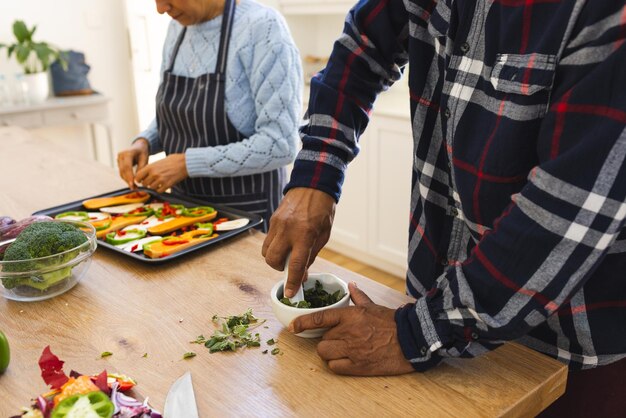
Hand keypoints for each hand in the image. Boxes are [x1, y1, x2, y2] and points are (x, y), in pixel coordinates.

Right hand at [117, 139, 149, 188]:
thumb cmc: (143, 152)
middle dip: (128, 180)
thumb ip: (141, 168)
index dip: (129, 176)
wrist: (138, 146)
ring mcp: (118, 159)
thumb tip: (138, 179)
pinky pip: (121, 172)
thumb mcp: (144, 158)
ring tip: (134, 187)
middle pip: (123, 170)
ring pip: (121, 172)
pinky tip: (131, 183)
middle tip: (134, 188)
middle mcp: (121, 156)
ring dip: (127, 180)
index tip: (132, 184)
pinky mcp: (118, 163)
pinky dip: (126, 178)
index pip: (127, 167)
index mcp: (127, 153)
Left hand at [134, 154, 187, 192]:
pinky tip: (163, 185)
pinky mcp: (167, 185)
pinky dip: (160, 189)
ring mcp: (160, 180)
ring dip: (154, 187)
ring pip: (151, 188)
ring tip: (158, 183)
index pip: (138, 176)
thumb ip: (151, 168)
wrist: (184, 163)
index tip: (141, 180)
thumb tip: (144, 174)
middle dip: (147, 184)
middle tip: (151, 182)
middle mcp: (154, 174)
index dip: (138, 179)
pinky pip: (159, 191)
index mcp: (150, 167)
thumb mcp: (158, 162)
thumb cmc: (172, 160)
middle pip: (144, 184)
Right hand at [262, 188, 335, 297]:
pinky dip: (273, 246)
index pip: (296, 264)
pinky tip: (284, 242)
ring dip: (274, 258)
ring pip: (266, 252)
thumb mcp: (324, 234)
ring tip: (286, 253)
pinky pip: (267, 240)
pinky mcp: (272, 220)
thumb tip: (302, 273)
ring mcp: (277, 224)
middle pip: (273, 260)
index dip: (292, 281)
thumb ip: (311, 254)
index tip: (290, 294)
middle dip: (280, 269)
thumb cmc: (323, 210)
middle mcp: (288, 230)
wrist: (313, 185)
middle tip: (290, 266)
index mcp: (305, 235)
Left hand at [290, 282, 413, 375]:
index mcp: (350, 316)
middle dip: (327, 339)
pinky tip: (346, 360)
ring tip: (341, 350)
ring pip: (325, 353)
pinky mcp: (358, 366)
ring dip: (330, 352)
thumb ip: (358, 297)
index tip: (293, 326)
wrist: (412, 340)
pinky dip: (337, 365)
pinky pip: (335, 367)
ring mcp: (352, 350)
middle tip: (339, 339)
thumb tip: (350, 286)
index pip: (319, 318)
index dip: (302, 322)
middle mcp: (348, 333)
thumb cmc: (393, 323)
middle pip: (322, 339)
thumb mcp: (373, 306)